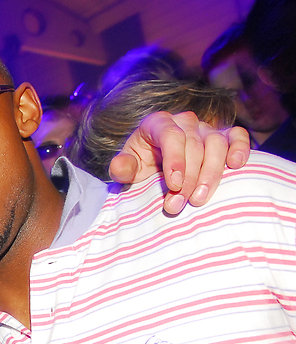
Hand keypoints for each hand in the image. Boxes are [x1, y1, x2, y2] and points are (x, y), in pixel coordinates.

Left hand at [110, 111, 250, 213]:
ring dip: (210, 174)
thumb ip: (122, 167)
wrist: (155, 164)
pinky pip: (237, 136)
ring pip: (216, 145)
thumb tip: (120, 168)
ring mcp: (205, 128)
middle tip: (177, 205)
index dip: (175, 160)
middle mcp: (184, 122)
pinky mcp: (223, 137)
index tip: (173, 185)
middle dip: (187, 179)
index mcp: (158, 123)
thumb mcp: (128, 167)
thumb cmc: (141, 164)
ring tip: (199, 199)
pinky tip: (236, 165)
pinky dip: (240, 148)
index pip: (171, 136)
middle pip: (194, 146)